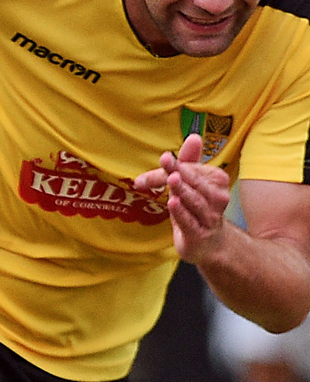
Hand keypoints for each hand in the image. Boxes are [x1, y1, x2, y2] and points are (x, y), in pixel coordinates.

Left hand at [132, 134, 232, 261]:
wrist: (209, 244)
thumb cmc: (195, 209)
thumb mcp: (190, 185)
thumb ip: (188, 161)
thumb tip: (193, 136)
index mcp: (216, 180)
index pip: (192, 169)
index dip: (174, 166)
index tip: (163, 158)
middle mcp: (218, 197)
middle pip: (193, 182)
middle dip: (179, 172)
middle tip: (166, 161)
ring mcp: (210, 216)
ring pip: (195, 201)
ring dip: (183, 190)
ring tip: (172, 178)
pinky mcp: (199, 234)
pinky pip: (190, 221)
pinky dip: (181, 212)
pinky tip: (173, 202)